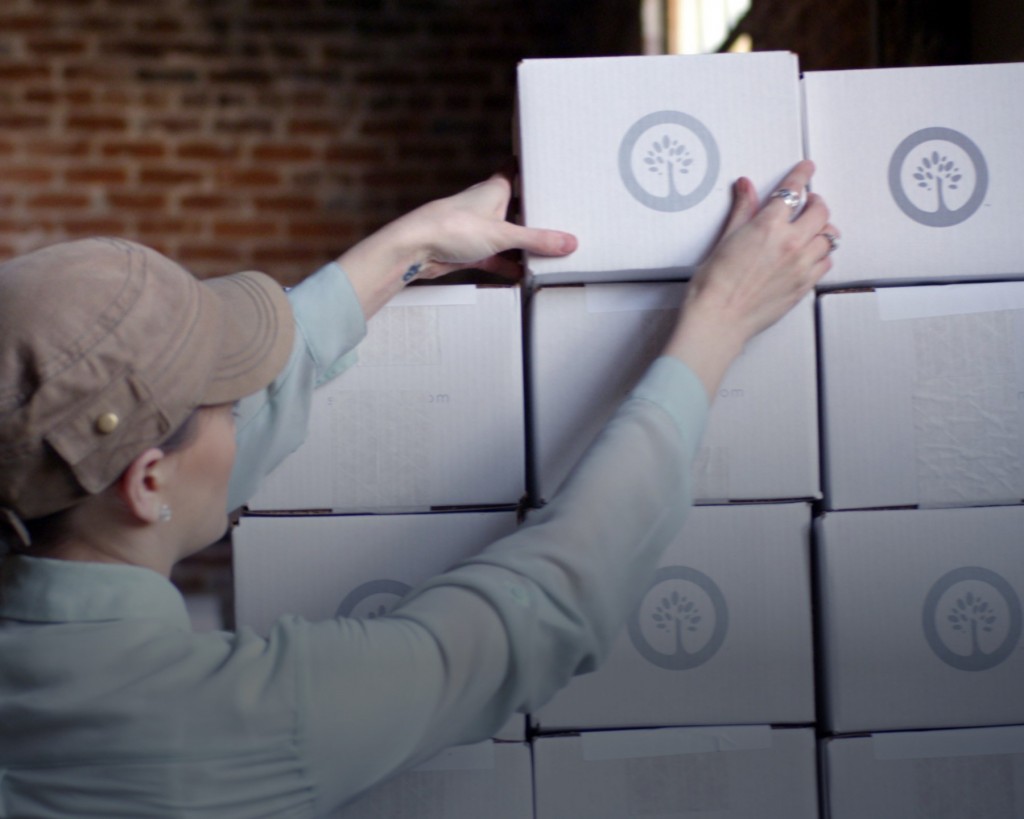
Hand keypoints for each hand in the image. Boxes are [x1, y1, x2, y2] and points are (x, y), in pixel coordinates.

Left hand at [401, 171, 577, 279]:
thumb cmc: (452, 226)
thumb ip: (536, 239)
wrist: (416, 249)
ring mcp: (478, 229)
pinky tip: (524, 276)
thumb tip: (569, 242)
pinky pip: (496, 258)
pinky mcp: (470, 251)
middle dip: (535, 214)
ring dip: (523, 245)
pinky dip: (509, 266)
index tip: (545, 165)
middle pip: (517, 207)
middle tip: (562, 216)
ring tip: (551, 251)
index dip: (528, 166)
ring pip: (507, 235)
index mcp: (495, 190)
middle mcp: (487, 206)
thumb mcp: (502, 234)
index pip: (514, 170)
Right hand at [664, 160, 837, 396]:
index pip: (793, 191)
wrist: (719, 319)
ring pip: (829, 238)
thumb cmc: (714, 285)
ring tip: (811, 231)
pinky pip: (826, 263)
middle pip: (820, 211)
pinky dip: (822, 255)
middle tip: (808, 203)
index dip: (801, 175)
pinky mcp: (804, 286)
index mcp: (768, 226)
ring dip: (822, 229)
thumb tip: (746, 186)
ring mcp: (801, 266)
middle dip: (815, 203)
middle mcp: (791, 243)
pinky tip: (810, 255)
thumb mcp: (725, 239)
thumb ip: (742, 210)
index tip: (806, 169)